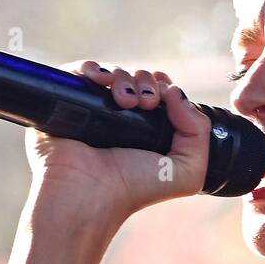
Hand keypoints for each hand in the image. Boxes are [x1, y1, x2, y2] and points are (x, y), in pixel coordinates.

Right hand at [20, 61, 210, 245]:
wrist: (89, 195)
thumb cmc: (133, 189)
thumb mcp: (187, 172)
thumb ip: (199, 134)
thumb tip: (177, 93)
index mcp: (147, 131)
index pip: (158, 92)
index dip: (164, 85)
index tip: (166, 93)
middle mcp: (119, 119)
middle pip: (137, 78)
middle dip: (147, 82)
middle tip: (147, 102)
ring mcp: (92, 110)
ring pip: (111, 73)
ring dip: (124, 77)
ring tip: (126, 101)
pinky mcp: (65, 103)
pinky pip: (78, 71)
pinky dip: (92, 68)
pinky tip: (100, 81)